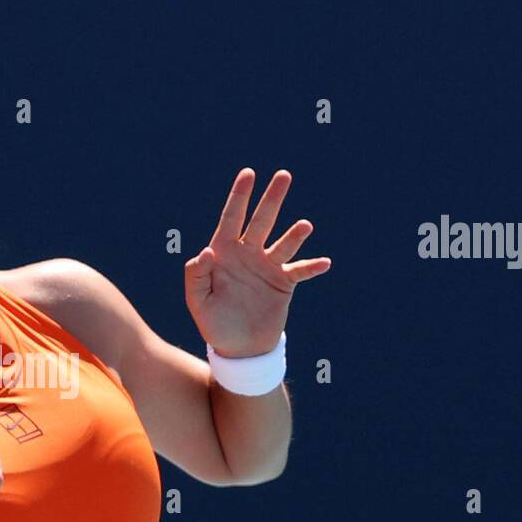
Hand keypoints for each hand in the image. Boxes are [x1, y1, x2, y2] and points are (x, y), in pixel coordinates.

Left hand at [185, 168, 331, 356]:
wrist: (238, 348)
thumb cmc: (213, 323)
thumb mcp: (197, 301)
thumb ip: (197, 275)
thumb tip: (206, 250)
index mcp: (224, 252)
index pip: (231, 218)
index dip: (239, 196)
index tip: (249, 173)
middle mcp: (248, 253)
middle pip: (261, 221)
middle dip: (272, 198)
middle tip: (284, 175)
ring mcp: (267, 266)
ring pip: (283, 243)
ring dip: (294, 234)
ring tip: (304, 226)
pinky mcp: (284, 283)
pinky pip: (300, 271)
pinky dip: (312, 267)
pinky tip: (324, 263)